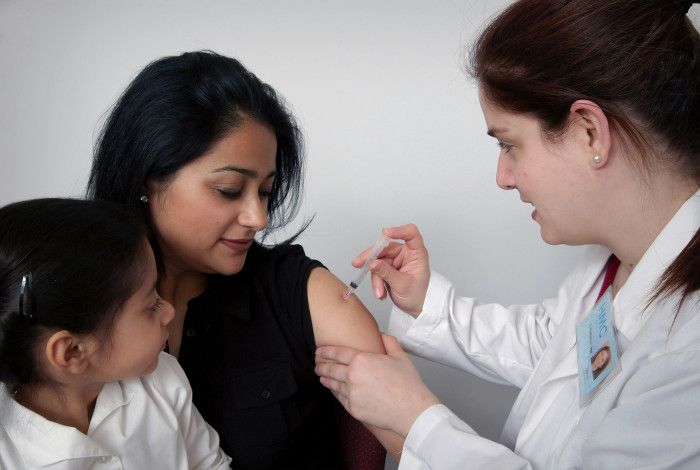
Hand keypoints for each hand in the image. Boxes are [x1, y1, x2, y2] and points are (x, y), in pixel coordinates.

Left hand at [315, 334, 439, 436]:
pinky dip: (335, 393)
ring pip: (333, 384)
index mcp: (362, 360)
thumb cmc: (408, 384)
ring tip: (322, 377)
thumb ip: (388, 341)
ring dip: (325, 379)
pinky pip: (340, 398)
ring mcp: (351, 394)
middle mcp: (353, 376)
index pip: (337, 353)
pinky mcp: (353, 408)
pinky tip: (334, 391)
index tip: (319, 351)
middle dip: (321, 366)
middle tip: (317, 364)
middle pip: (330, 369)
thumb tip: (381, 334)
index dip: (325, 352)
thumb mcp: (400, 356)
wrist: (412, 410)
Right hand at [354, 224, 429, 315]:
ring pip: (377, 261)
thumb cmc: (418, 295)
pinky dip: (376, 281)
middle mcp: (405, 253)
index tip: (385, 233)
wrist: (416, 307)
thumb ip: (387, 273)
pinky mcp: (387, 267)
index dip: (398, 230)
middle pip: (385, 247)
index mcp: (416, 253)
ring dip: (375, 278)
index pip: (410, 234)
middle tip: (359, 264)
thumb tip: (373, 263)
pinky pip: (375, 270)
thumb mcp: (402, 285)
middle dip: (371, 258)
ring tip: (379, 292)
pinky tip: (380, 292)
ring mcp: (395, 260)